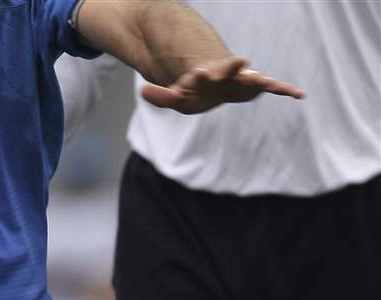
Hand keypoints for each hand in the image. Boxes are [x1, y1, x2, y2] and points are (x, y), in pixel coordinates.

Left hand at [141, 56, 304, 113]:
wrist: (214, 79)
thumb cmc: (194, 90)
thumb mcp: (175, 96)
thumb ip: (161, 96)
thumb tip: (142, 91)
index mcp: (206, 75)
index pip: (202, 75)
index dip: (201, 75)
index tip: (199, 73)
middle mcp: (226, 74)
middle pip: (229, 70)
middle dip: (232, 67)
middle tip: (241, 61)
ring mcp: (242, 79)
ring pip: (253, 79)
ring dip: (261, 81)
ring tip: (272, 84)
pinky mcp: (254, 86)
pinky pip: (272, 87)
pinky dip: (285, 89)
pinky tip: (300, 94)